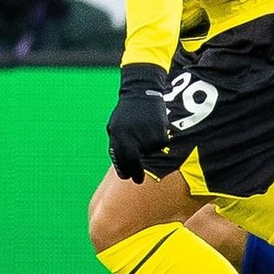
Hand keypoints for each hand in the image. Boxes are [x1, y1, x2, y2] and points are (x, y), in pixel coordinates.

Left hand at [107, 64, 169, 182]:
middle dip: (136, 174)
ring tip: (144, 134)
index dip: (124, 172)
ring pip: (149, 154)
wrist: (141, 93)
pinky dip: (157, 142)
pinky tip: (152, 130)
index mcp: (118, 138)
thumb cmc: (126, 112)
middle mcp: (132, 139)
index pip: (121, 161)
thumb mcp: (114, 127)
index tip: (127, 177)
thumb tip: (121, 164)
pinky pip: (159, 146)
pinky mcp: (159, 134)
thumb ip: (117, 144)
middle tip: (138, 180)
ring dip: (147, 150)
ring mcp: (146, 137)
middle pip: (135, 164)